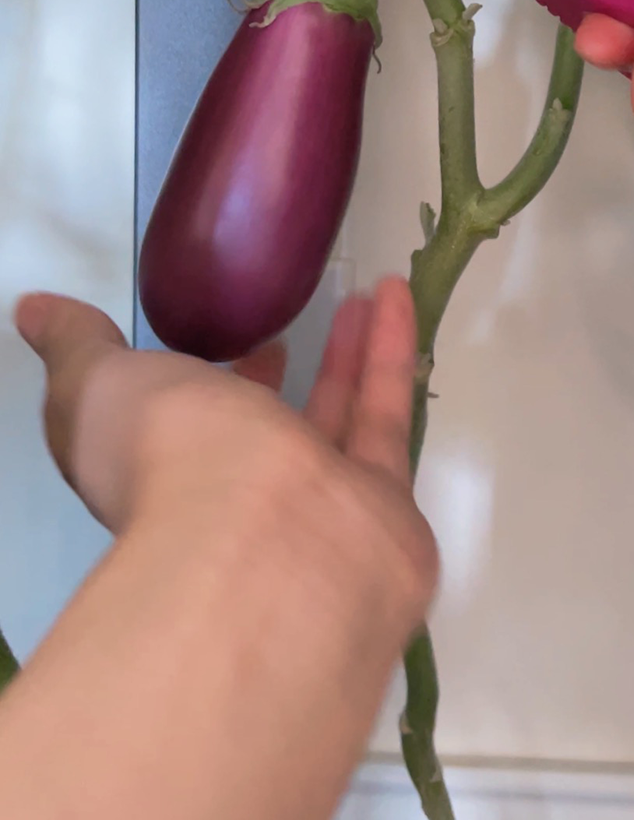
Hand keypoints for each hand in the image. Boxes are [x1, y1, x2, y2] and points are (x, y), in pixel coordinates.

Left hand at [6, 283, 437, 819]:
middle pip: (265, 437)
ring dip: (352, 353)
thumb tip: (35, 310)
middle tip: (296, 328)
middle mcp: (239, 505)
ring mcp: (315, 512)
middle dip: (279, 380)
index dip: (204, 389)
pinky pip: (386, 419)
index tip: (224, 343)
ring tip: (372, 288)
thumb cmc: (170, 460)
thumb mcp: (97, 386)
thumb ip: (77, 347)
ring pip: (336, 424)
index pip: (186, 437)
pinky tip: (397, 294)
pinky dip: (392, 353)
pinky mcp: (381, 507)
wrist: (267, 546)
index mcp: (166, 484)